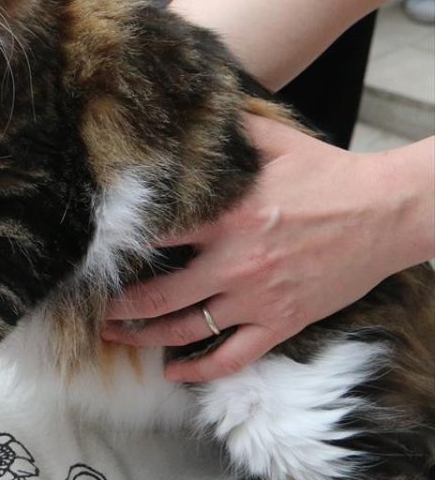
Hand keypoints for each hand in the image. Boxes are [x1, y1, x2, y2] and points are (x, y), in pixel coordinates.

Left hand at [104, 116, 433, 381]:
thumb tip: (194, 106)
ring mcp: (258, 298)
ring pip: (186, 330)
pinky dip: (200, 370)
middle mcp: (236, 263)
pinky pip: (233, 357)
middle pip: (159, 295)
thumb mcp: (277, 141)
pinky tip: (174, 373)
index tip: (93, 251)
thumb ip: (230, 130)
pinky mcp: (281, 323)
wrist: (388, 213)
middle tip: (91, 308)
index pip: (157, 235)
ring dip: (145, 338)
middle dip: (118, 306)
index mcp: (228, 217)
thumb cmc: (330, 175)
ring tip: (115, 336)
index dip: (120, 245)